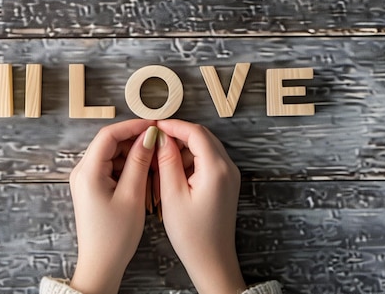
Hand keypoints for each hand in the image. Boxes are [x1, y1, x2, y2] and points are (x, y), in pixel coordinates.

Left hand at [69, 119, 157, 293]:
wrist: (101, 264)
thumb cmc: (115, 236)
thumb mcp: (132, 195)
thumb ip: (139, 161)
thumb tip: (148, 136)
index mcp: (88, 171)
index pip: (109, 135)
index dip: (133, 126)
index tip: (154, 126)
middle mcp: (82, 171)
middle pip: (109, 143)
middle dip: (134, 140)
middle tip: (158, 144)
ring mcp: (86, 179)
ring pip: (111, 154)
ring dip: (132, 154)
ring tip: (154, 161)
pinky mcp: (92, 187)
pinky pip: (110, 167)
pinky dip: (127, 166)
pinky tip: (143, 173)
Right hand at [155, 119, 245, 293]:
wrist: (212, 260)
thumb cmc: (192, 234)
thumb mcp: (172, 195)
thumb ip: (167, 161)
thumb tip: (161, 137)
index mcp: (216, 169)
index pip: (196, 132)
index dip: (174, 125)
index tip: (155, 126)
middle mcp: (228, 168)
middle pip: (202, 137)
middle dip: (178, 136)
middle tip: (155, 142)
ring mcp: (229, 175)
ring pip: (204, 148)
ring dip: (183, 150)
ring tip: (161, 163)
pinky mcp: (226, 183)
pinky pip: (208, 161)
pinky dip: (190, 161)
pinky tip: (173, 173)